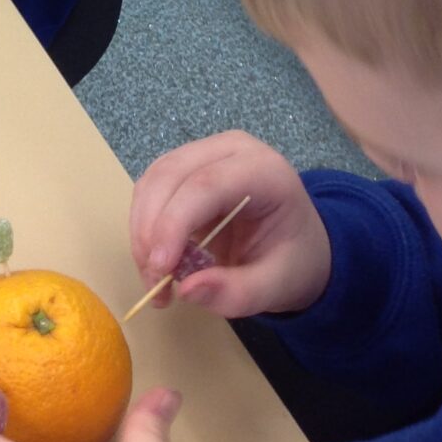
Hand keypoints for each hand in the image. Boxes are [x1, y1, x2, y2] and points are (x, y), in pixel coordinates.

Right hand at [129, 132, 332, 319]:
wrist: (297, 244)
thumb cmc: (293, 260)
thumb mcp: (278, 287)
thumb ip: (237, 292)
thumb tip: (185, 289)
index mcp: (264, 170)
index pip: (206, 185)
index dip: (175, 224)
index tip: (160, 269)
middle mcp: (231, 149)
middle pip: (171, 176)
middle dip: (152, 230)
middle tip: (153, 282)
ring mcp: (205, 151)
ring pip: (154, 180)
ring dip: (143, 230)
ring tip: (153, 276)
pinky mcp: (186, 164)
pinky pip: (151, 188)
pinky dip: (145, 225)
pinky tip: (154, 257)